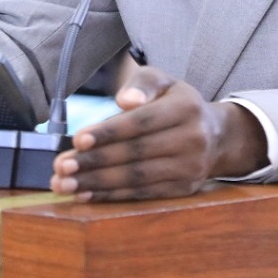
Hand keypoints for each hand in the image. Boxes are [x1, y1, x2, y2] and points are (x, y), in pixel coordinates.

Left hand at [50, 66, 267, 201]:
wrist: (216, 137)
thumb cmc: (176, 103)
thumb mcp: (164, 81)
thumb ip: (142, 84)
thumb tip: (124, 100)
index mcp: (185, 108)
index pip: (141, 122)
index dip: (108, 132)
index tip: (78, 140)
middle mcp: (192, 139)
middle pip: (135, 153)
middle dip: (94, 162)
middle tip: (61, 167)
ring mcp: (190, 168)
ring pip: (137, 178)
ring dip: (97, 183)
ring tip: (65, 184)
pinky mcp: (184, 190)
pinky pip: (143, 194)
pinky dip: (112, 196)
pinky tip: (86, 194)